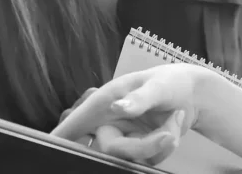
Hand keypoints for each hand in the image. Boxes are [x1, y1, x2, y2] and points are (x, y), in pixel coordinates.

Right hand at [52, 64, 205, 165]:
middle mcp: (108, 121)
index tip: (47, 149)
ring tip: (174, 119)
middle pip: (112, 150)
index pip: (74, 123)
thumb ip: (139, 98)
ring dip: (159, 145)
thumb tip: (116, 107)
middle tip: (169, 134)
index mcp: (104, 101)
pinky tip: (172, 126)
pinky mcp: (137, 150)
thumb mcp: (158, 86)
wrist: (193, 94)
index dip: (59, 138)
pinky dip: (165, 147)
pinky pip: (146, 160)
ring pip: (132, 158)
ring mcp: (122, 137)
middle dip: (144, 147)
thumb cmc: (171, 81)